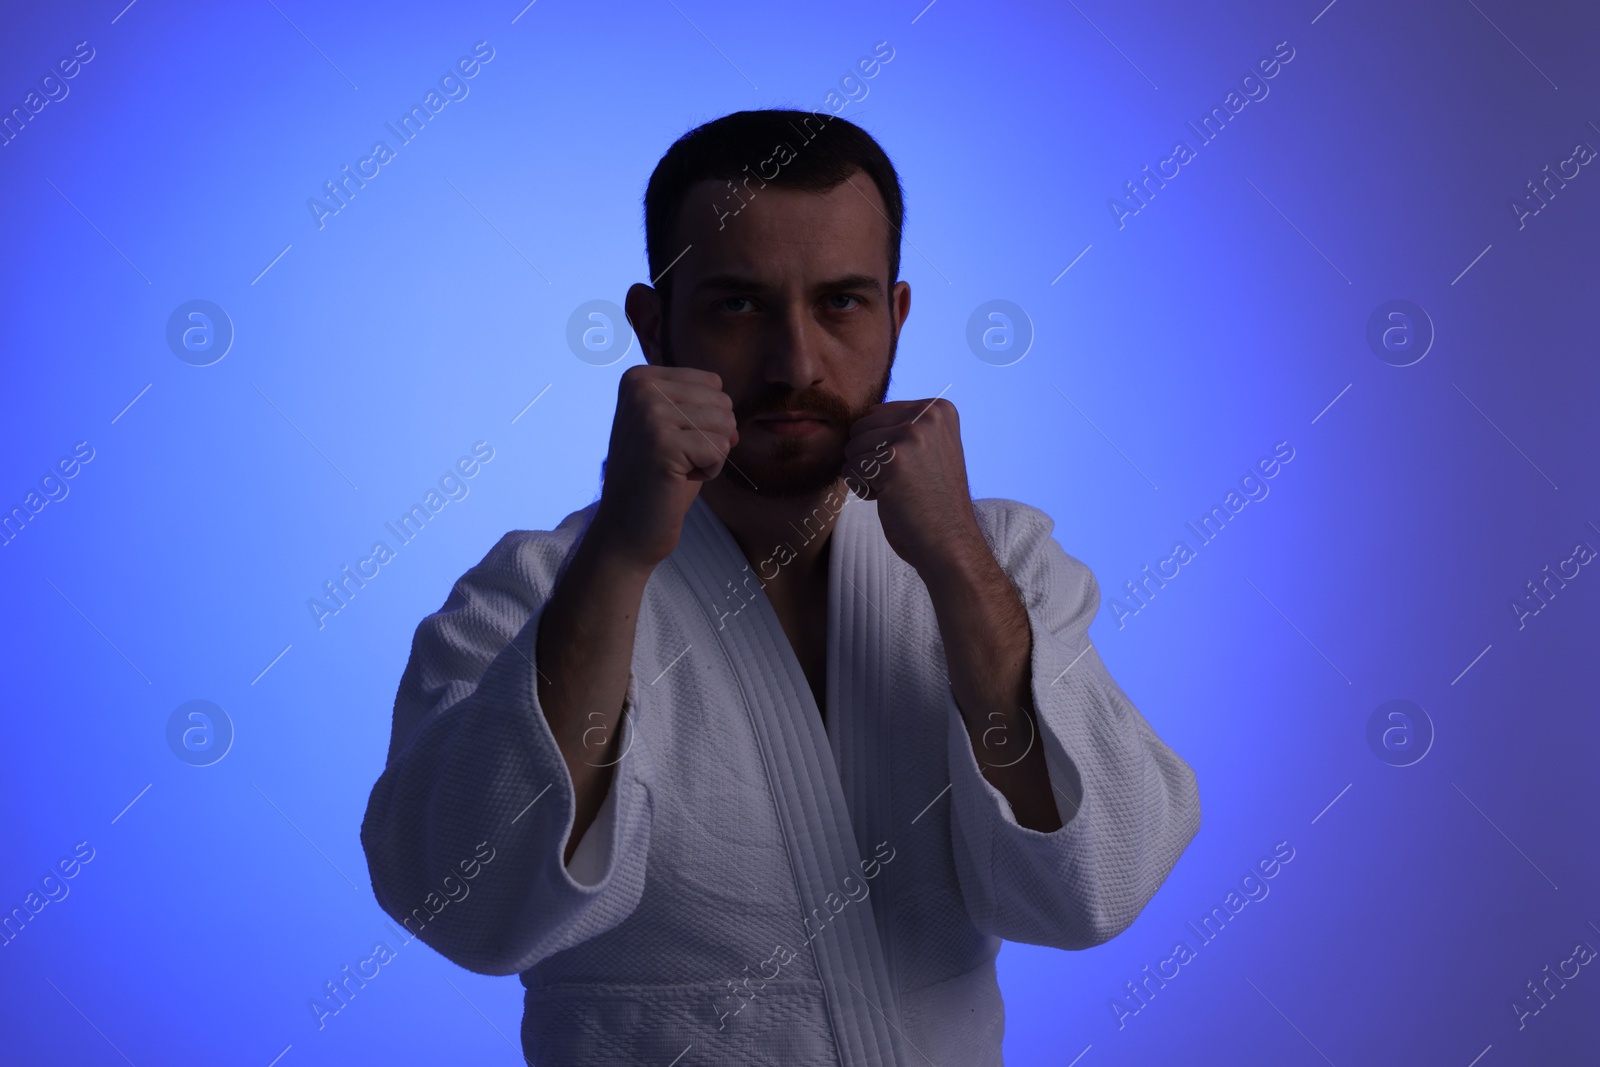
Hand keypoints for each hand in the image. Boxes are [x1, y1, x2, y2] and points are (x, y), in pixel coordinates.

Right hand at [590, 365, 737, 567]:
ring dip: (711, 456)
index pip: (713, 383)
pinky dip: (710, 471)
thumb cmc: (656, 480)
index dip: (706, 420)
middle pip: (722, 402)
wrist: (626, 528)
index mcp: (640, 378)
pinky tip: (679, 480)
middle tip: (676, 460)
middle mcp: (641, 388)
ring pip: (725, 424)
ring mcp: (650, 413)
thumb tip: (730, 405)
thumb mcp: (671, 427)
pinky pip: (720, 448)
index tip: (673, 443)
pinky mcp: (663, 443)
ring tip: (677, 469)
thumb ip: (696, 404)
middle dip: (712, 438)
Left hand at [841, 397, 984, 573]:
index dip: (883, 447)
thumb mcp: (928, 448)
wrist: (950, 542)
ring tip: (899, 490)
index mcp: (939, 408)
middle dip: (871, 459)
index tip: (913, 468)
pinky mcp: (893, 461)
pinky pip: (850, 470)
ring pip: (852, 448)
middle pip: (861, 427)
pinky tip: (891, 499)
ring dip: (867, 475)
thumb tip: (857, 420)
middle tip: (904, 482)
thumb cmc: (932, 501)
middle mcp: (928, 414)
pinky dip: (863, 490)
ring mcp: (912, 435)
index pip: (876, 414)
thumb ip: (904, 426)